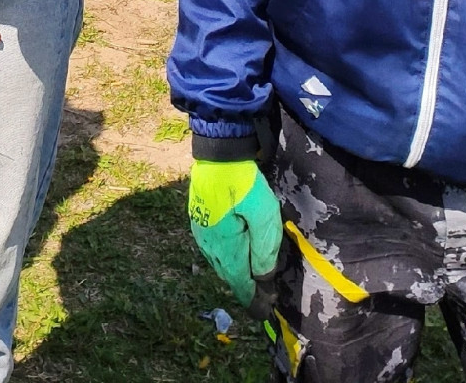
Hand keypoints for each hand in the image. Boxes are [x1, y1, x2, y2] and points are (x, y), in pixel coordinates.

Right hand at [188, 158, 282, 308]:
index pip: (241, 286)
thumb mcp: (264, 219)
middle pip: (230, 276)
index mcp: (226, 251)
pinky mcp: (199, 221)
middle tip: (265, 291)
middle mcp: (209, 247)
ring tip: (253, 272)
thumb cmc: (245, 187)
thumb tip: (263, 279)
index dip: (255, 301)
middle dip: (247, 286)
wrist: (218, 155)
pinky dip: (228, 256)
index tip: (266, 310)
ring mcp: (201, 234)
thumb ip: (264, 252)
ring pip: (221, 262)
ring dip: (236, 270)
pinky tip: (238, 250)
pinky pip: (214, 249)